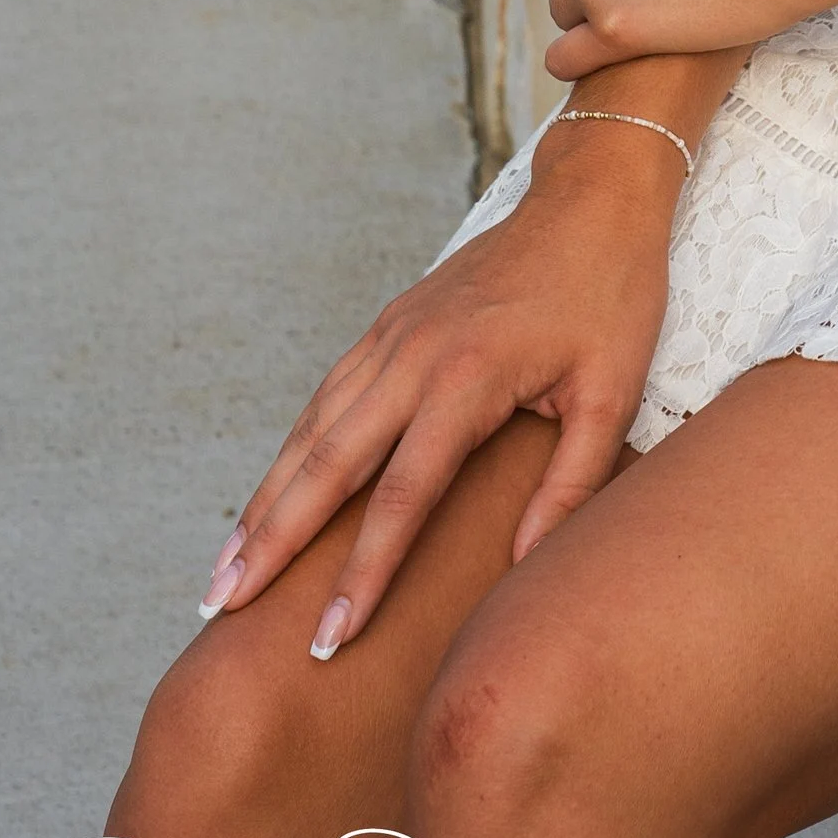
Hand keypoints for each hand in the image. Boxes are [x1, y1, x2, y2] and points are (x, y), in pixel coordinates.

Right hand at [204, 128, 677, 650]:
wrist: (592, 200)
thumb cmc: (613, 299)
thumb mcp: (614, 393)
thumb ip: (571, 484)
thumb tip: (523, 568)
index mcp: (469, 378)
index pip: (403, 497)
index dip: (363, 572)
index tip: (328, 638)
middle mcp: (414, 356)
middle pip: (328, 463)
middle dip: (272, 543)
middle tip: (222, 611)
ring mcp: (393, 335)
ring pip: (312, 428)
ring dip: (265, 500)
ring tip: (223, 570)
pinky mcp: (388, 323)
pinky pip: (326, 396)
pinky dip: (289, 450)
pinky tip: (268, 495)